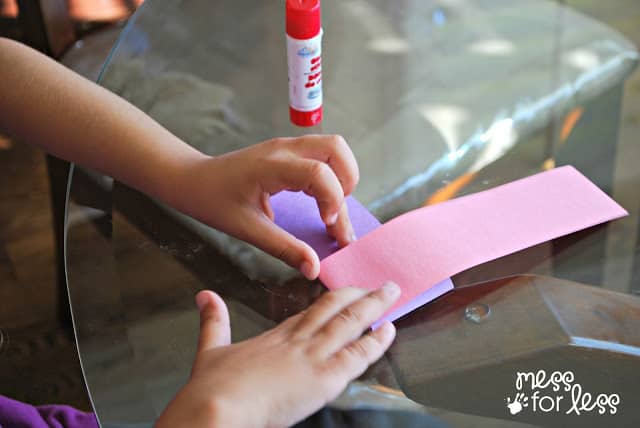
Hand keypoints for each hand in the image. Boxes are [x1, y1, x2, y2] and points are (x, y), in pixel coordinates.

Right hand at [155, 283, 399, 427]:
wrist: (217, 408)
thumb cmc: (212, 387)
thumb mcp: (210, 349)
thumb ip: (213, 321)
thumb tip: (204, 296)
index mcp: (276, 336)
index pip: (311, 313)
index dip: (333, 302)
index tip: (348, 294)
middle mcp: (298, 341)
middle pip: (335, 309)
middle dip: (360, 295)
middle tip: (381, 284)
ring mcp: (313, 357)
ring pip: (351, 324)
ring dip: (374, 307)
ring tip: (392, 294)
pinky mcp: (323, 380)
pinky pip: (358, 356)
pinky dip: (376, 342)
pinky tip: (389, 330)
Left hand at [176, 135, 358, 279]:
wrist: (192, 179)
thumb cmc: (214, 200)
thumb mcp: (248, 229)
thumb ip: (284, 248)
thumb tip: (313, 268)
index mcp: (272, 165)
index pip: (319, 172)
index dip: (332, 199)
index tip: (326, 225)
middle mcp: (284, 149)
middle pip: (336, 148)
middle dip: (348, 182)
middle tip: (334, 215)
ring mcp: (287, 147)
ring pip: (333, 148)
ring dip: (343, 177)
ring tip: (331, 210)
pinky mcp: (289, 152)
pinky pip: (322, 156)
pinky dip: (332, 177)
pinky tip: (321, 203)